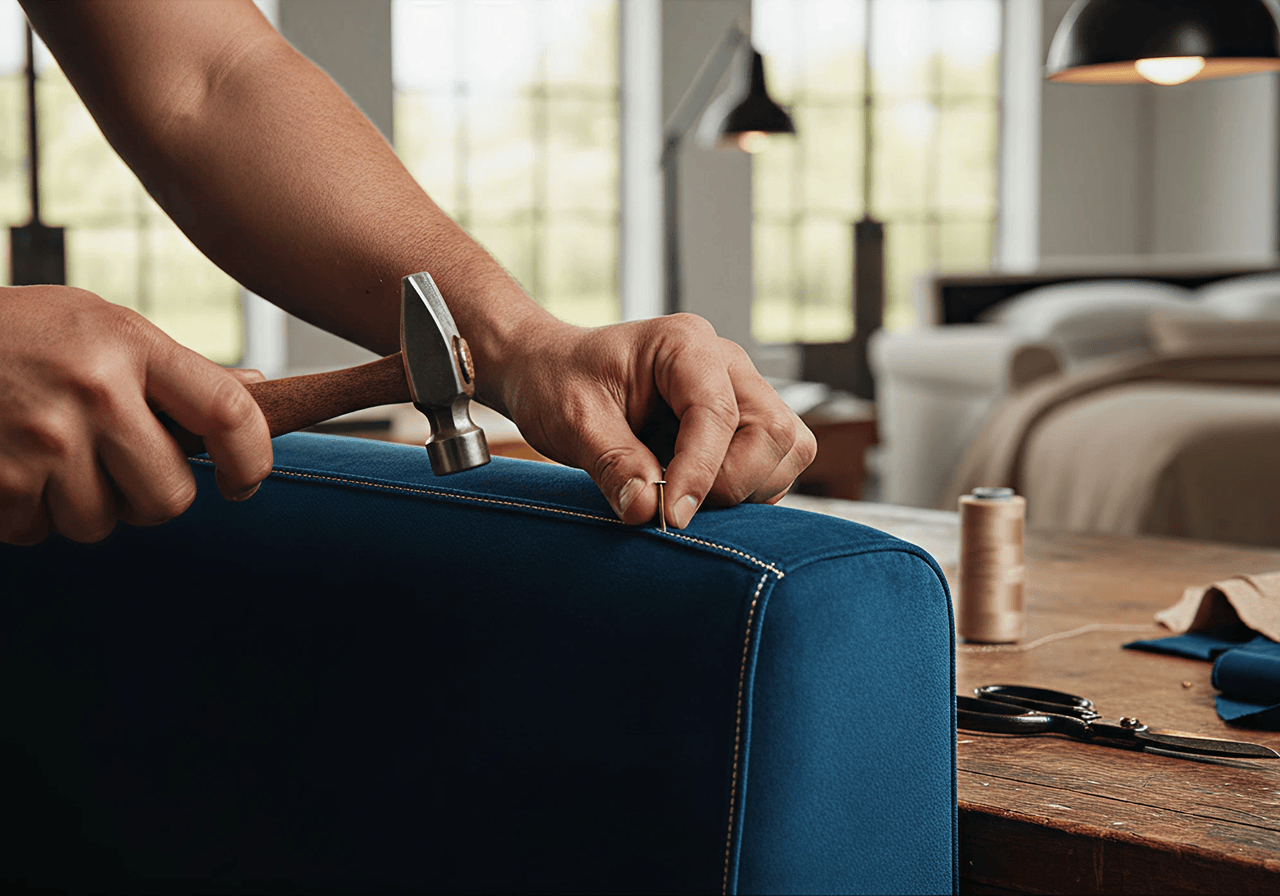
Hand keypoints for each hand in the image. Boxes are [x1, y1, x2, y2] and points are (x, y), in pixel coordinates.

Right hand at [0, 286, 272, 545]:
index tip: (242, 482)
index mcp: (131, 345)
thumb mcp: (102, 326)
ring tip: (54, 460)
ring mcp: (43, 438)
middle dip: (150, 499)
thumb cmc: (21, 333)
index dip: (253, 461)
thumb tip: (256, 387)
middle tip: (121, 471)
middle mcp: (94, 391)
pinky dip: (29, 514)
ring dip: (84, 508)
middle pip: (169, 498)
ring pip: (102, 524)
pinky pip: (39, 532)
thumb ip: (174, 368)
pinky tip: (13, 468)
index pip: (230, 414)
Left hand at [490, 313, 815, 527]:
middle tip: (672, 502)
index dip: (700, 472)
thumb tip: (647, 509)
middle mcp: (725, 364)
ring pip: (785, 451)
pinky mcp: (743, 426)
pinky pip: (772, 467)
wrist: (550, 372)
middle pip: (773, 432)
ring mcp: (740, 393)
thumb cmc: (558, 382)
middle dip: (732, 482)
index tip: (670, 516)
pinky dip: (743, 491)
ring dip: (743, 489)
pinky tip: (688, 488)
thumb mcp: (572, 420)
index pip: (717, 412)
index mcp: (684, 344)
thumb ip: (612, 463)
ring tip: (678, 491)